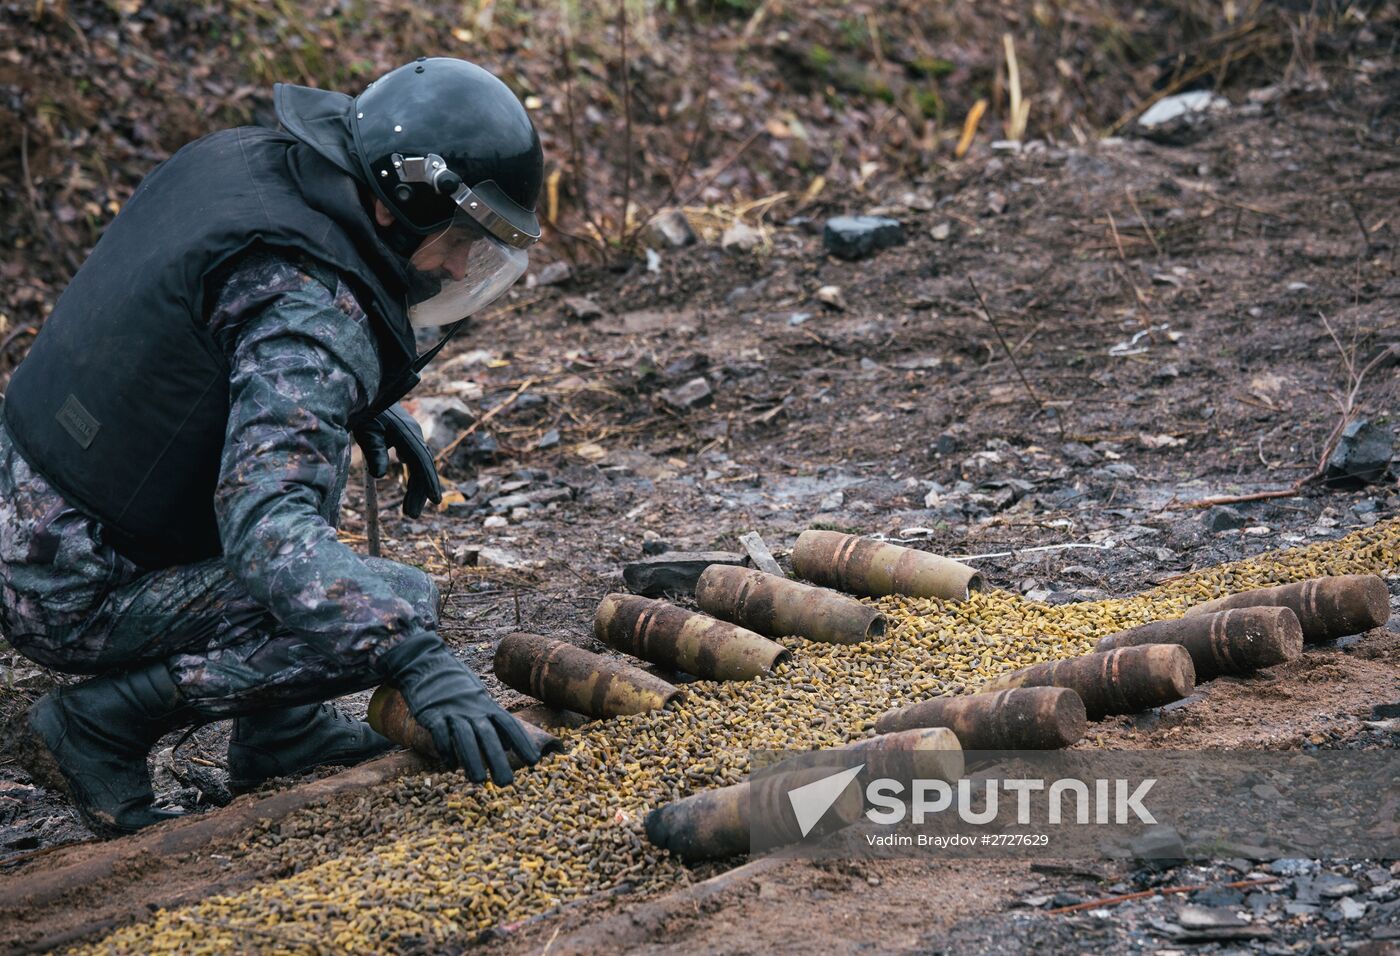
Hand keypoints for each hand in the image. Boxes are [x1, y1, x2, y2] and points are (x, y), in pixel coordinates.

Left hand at [355, 404, 441, 517]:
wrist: (365, 387)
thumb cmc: (364, 409)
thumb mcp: (366, 430)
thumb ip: (374, 451)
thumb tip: (380, 475)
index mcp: (408, 434)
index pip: (422, 461)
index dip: (429, 481)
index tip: (436, 501)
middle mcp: (414, 435)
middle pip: (422, 467)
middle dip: (420, 491)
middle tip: (412, 515)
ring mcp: (411, 434)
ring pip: (419, 464)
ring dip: (416, 486)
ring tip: (409, 510)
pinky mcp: (404, 434)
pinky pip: (415, 457)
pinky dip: (414, 473)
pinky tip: (410, 483)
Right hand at [378, 633, 539, 783]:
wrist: (427, 665)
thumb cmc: (458, 689)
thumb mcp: (481, 701)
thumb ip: (494, 722)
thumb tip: (510, 746)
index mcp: (487, 706)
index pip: (509, 725)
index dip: (522, 742)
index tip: (534, 761)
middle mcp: (473, 709)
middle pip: (488, 736)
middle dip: (498, 759)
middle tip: (506, 783)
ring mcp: (452, 710)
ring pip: (465, 736)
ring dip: (472, 759)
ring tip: (479, 780)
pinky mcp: (431, 713)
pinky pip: (439, 732)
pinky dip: (445, 748)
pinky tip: (450, 764)